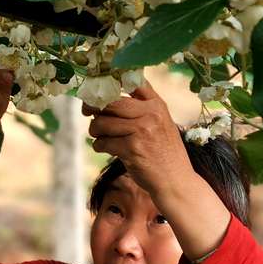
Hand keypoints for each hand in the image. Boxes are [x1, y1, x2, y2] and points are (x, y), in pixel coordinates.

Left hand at [82, 79, 190, 195]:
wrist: (175, 181)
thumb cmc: (163, 152)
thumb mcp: (160, 123)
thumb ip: (141, 108)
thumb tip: (104, 99)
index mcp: (157, 104)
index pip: (132, 82)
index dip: (111, 82)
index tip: (98, 88)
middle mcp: (150, 114)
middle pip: (110, 102)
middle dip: (92, 106)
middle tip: (86, 112)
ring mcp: (141, 130)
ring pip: (102, 122)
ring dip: (95, 130)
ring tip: (99, 136)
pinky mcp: (132, 148)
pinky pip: (103, 142)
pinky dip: (99, 145)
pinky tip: (104, 148)